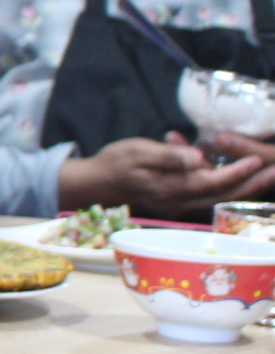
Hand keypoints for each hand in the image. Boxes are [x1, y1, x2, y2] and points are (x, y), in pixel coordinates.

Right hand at [60, 134, 274, 212]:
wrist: (95, 182)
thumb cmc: (114, 163)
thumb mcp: (138, 151)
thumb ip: (169, 156)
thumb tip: (199, 158)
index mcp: (172, 187)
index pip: (213, 181)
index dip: (238, 171)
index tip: (258, 160)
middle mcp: (180, 199)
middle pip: (223, 194)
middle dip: (251, 183)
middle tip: (274, 170)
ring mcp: (179, 202)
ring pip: (219, 196)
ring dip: (242, 184)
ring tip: (263, 172)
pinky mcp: (177, 198)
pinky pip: (207, 193)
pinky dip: (223, 183)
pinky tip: (232, 171)